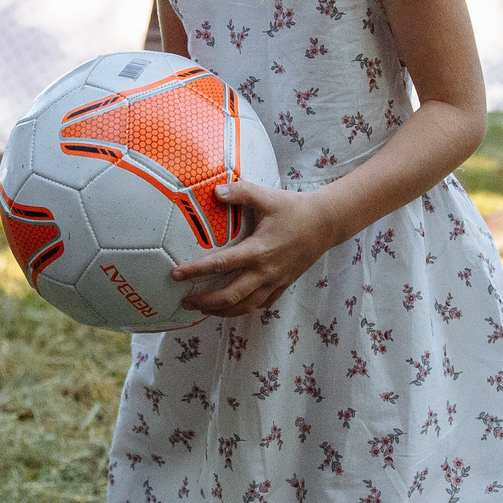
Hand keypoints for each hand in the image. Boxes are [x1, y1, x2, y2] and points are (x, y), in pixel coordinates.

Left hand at [172, 182, 338, 317]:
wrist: (326, 223)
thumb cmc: (294, 208)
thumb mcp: (266, 197)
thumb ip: (240, 193)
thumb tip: (215, 191)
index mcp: (258, 250)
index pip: (220, 265)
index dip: (196, 271)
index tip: (176, 274)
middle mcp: (265, 271)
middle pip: (230, 297)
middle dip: (204, 302)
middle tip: (184, 301)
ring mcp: (275, 282)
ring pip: (245, 307)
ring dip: (222, 311)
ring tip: (203, 310)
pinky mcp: (283, 285)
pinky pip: (261, 304)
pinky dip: (244, 309)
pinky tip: (233, 307)